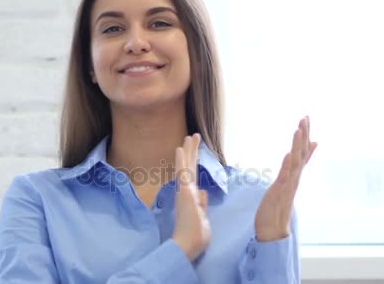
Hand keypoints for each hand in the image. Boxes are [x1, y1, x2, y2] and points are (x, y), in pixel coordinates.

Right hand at [172, 133, 210, 261]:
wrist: (188, 245)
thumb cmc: (196, 236)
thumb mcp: (202, 217)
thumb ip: (202, 204)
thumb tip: (204, 192)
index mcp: (191, 197)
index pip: (193, 176)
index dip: (193, 162)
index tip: (193, 151)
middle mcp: (186, 192)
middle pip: (189, 167)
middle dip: (191, 151)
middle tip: (192, 136)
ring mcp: (184, 191)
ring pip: (186, 166)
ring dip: (188, 151)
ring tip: (189, 136)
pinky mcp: (184, 192)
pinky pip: (182, 173)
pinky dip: (180, 160)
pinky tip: (180, 148)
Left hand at [254, 116, 317, 240]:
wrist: (273, 231)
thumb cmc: (275, 208)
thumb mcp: (282, 187)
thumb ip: (287, 174)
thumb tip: (291, 162)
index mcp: (293, 176)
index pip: (302, 153)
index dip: (304, 136)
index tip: (306, 119)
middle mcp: (293, 179)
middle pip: (301, 153)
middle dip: (303, 135)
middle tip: (305, 117)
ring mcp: (288, 185)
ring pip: (295, 162)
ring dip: (297, 145)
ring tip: (299, 129)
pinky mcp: (280, 193)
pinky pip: (285, 177)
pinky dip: (288, 165)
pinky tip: (289, 154)